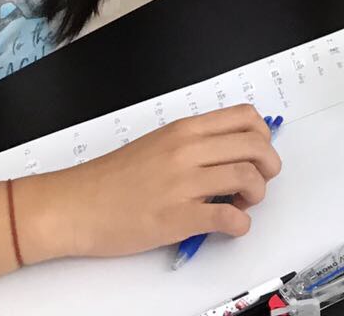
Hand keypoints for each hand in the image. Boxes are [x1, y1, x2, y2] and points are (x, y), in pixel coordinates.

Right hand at [18, 105, 282, 261]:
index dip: (263, 136)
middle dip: (269, 165)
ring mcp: (184, 183)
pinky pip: (229, 218)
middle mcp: (188, 150)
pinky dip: (241, 224)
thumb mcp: (158, 144)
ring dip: (257, 194)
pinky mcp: (178, 218)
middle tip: (259, 181)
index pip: (246, 117)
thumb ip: (194, 144)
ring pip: (248, 177)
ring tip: (242, 203)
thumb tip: (230, 153)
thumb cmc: (111, 178)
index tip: (258, 152)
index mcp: (185, 130)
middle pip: (256, 145)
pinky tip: (231, 226)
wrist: (75, 206)